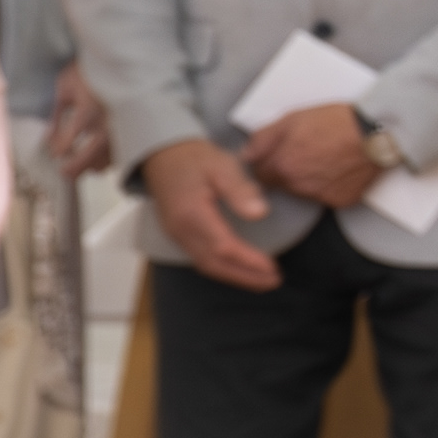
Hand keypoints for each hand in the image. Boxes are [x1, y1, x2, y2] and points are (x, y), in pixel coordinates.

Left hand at [45, 61, 111, 178]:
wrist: (122, 60)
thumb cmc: (90, 71)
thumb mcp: (65, 87)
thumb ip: (56, 114)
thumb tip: (48, 137)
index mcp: (86, 111)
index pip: (67, 142)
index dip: (58, 151)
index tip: (55, 154)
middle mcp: (105, 124)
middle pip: (88, 157)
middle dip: (73, 168)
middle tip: (64, 172)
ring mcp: (121, 128)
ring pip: (107, 159)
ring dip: (92, 165)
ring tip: (84, 164)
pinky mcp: (131, 130)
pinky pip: (120, 154)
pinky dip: (109, 159)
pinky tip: (101, 156)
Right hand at [141, 138, 280, 290]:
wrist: (163, 156)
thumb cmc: (196, 159)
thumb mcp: (222, 165)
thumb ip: (240, 189)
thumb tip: (259, 213)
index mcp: (192, 213)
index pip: (223, 247)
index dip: (249, 261)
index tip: (273, 268)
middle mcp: (180, 230)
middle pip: (214, 264)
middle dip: (245, 277)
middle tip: (274, 281)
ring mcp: (176, 235)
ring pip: (206, 265)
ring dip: (235, 276)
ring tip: (263, 280)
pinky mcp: (178, 235)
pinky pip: (200, 259)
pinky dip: (222, 268)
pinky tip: (241, 269)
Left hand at [242, 100, 380, 208]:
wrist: (376, 133)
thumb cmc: (338, 122)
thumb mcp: (293, 118)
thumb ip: (263, 138)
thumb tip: (247, 154)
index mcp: (281, 165)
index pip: (260, 174)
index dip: (268, 161)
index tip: (279, 154)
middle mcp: (297, 185)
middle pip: (281, 183)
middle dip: (288, 170)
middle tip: (307, 152)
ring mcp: (319, 195)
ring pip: (303, 191)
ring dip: (309, 179)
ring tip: (327, 158)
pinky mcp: (340, 200)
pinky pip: (328, 196)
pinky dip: (331, 185)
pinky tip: (340, 168)